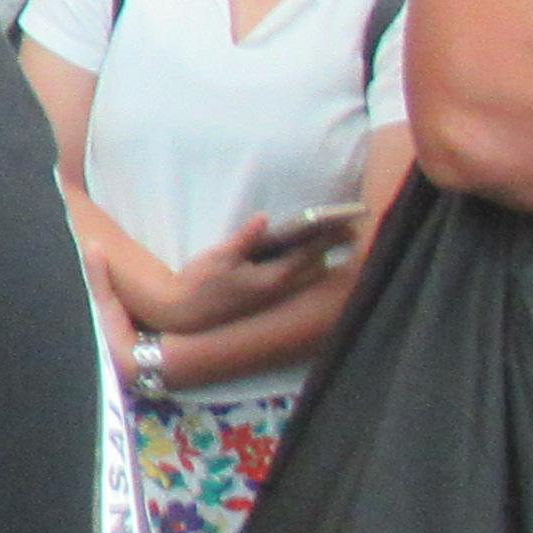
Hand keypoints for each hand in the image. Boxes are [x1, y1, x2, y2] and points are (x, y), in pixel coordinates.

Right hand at [149, 214, 340, 335]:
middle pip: (316, 271)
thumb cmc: (200, 282)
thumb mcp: (219, 255)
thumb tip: (264, 218)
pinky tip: (301, 261)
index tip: (347, 226)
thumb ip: (245, 237)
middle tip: (345, 233)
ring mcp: (275, 302)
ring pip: (308, 282)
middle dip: (330, 252)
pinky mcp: (268, 305)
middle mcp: (279, 294)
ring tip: (328, 245)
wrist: (185, 314)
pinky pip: (297, 286)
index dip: (329, 240)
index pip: (308, 255)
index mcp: (270, 279)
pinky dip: (305, 272)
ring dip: (319, 263)